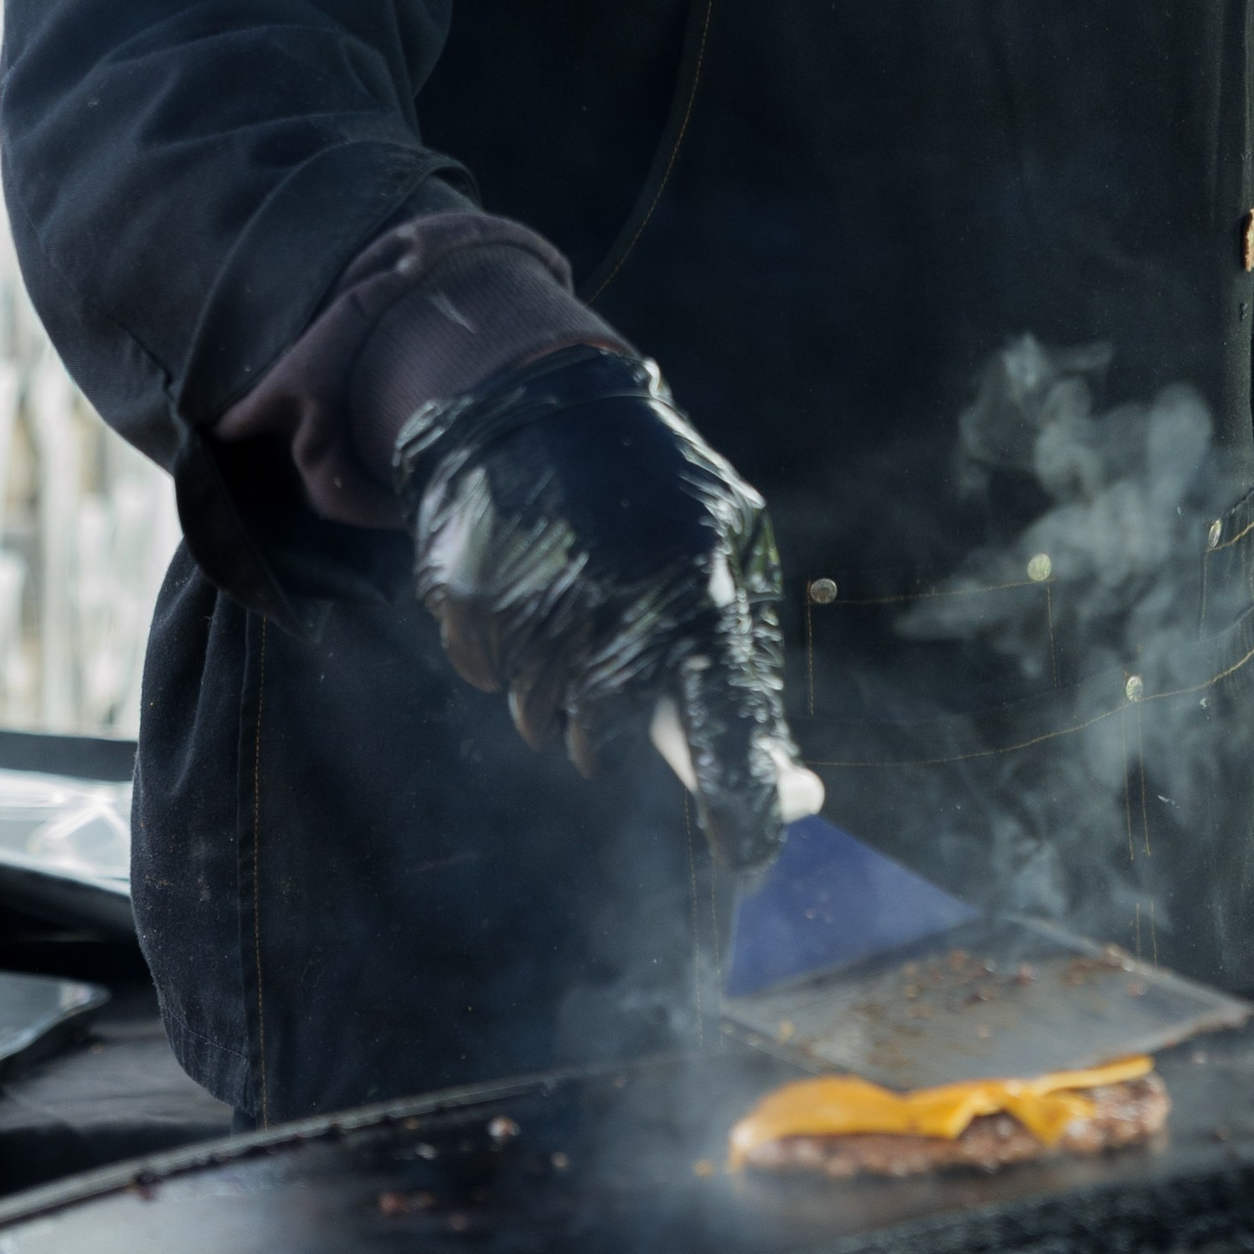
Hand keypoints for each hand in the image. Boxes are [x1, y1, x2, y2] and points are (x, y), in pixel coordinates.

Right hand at [393, 345, 793, 872]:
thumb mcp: (724, 539)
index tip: (750, 858)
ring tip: (568, 605)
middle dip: (607, 731)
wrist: (533, 394)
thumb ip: (744, 656)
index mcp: (698, 581)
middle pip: (603, 745)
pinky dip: (502, 653)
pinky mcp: (465, 594)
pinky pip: (483, 676)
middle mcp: (617, 595)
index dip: (742, 804)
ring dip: (554, 691)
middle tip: (610, 671)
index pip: (725, 722)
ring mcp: (533, 597)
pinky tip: (521, 585)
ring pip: (539, 720)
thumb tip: (789, 789)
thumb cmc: (653, 488)